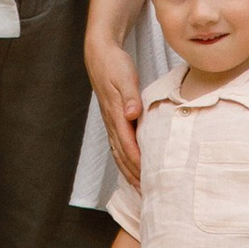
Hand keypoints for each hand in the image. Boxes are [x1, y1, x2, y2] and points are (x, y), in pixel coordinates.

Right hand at [86, 32, 145, 184]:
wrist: (100, 54)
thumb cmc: (114, 64)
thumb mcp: (124, 76)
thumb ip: (129, 97)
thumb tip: (131, 114)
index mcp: (115, 114)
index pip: (128, 146)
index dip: (138, 164)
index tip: (148, 178)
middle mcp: (111, 122)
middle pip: (122, 155)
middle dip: (133, 175)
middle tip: (146, 192)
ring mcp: (110, 121)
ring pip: (118, 152)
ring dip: (128, 171)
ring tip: (140, 187)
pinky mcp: (112, 118)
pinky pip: (118, 145)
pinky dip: (124, 159)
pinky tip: (130, 166)